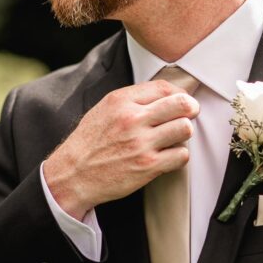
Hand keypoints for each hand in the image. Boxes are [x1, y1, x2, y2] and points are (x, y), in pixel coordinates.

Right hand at [43, 78, 199, 219]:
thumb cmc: (89, 143)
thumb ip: (131, 100)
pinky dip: (179, 156)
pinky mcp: (148, 166)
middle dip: (190, 109)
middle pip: (181, 104)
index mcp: (121, 101)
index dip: (179, 94)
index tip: (182, 101)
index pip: (164, 88)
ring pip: (185, 128)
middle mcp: (132, 119)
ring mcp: (141, 143)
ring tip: (174, 138)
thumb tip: (164, 95)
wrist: (72, 175)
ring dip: (183, 134)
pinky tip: (168, 156)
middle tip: (188, 116)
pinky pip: (181, 155)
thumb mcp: (103, 110)